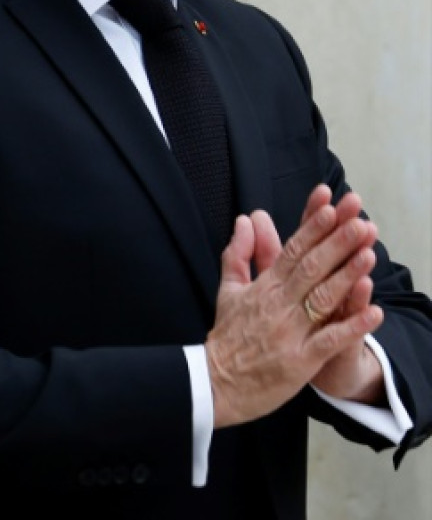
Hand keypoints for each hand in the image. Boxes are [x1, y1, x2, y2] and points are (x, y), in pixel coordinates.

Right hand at [205, 185, 382, 427]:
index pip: (291, 251)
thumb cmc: (227, 337)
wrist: (215, 384)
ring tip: (369, 254)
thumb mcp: (228, 290)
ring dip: (347, 277)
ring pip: (322, 299)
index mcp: (264, 288)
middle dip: (337, 243)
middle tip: (361, 221)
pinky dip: (351, 327)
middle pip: (311, 268)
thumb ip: (239, 254)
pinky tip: (374, 313)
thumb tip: (246, 219)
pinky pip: (329, 340)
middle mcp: (278, 305)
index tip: (332, 207)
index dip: (313, 228)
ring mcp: (290, 332)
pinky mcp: (300, 361)